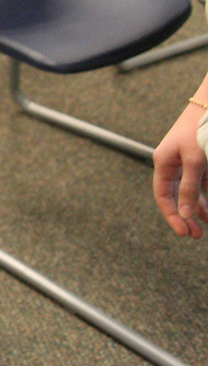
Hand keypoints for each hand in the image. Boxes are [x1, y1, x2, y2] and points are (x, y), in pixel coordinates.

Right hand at [152, 103, 207, 237]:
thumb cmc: (199, 130)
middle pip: (175, 197)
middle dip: (185, 216)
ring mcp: (186, 163)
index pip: (163, 196)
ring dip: (198, 209)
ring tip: (206, 225)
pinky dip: (206, 196)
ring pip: (190, 192)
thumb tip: (183, 213)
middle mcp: (172, 164)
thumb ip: (189, 188)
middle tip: (195, 235)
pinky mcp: (199, 160)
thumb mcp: (195, 161)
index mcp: (163, 163)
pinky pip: (201, 183)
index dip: (172, 216)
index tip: (183, 232)